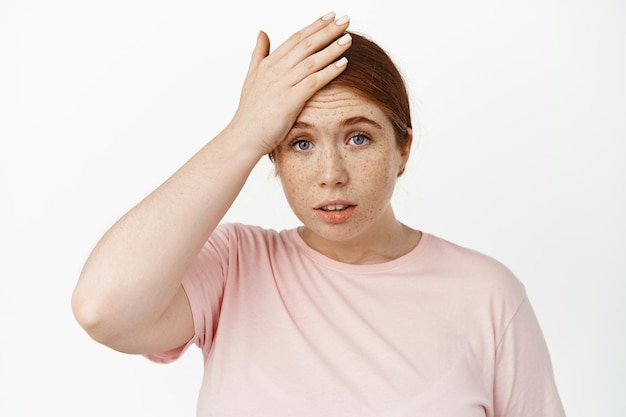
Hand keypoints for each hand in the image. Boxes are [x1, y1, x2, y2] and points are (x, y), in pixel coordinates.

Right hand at [228, 12, 351, 155]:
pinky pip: (313, 82)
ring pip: (312, 60)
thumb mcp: (251, 78)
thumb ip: (259, 54)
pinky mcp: (289, 101)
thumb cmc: (250, 113)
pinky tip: (343, 64)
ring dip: (332, 48)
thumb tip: (262, 32)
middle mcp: (275, 70)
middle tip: (346, 20)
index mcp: (268, 64)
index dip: (314, 26)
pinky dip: (329, 71)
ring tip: (349, 38)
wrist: (243, 137)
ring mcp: (282, 84)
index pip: (295, 39)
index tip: (330, 16)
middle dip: (327, 31)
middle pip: (306, 45)